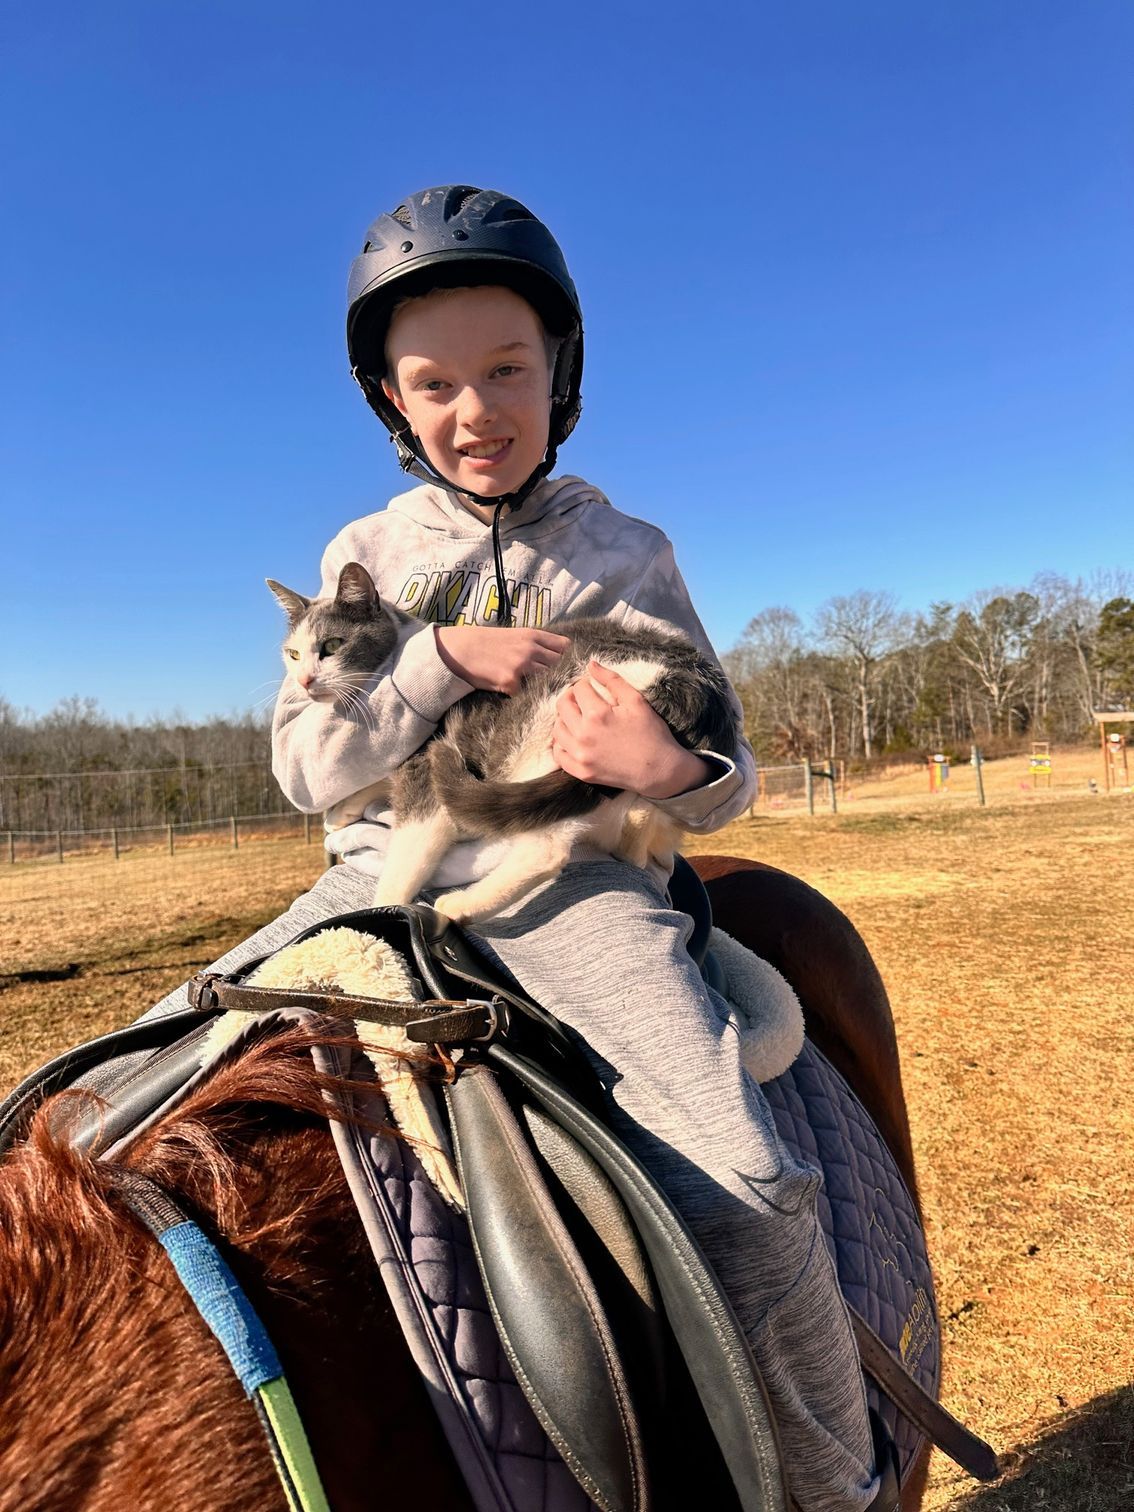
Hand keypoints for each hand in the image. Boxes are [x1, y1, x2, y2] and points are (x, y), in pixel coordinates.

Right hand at [434, 625, 568, 694]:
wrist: (460, 650)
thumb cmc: (486, 643)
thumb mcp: (514, 635)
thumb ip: (536, 644)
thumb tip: (558, 658)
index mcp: (533, 635)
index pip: (566, 646)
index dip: (568, 657)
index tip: (567, 666)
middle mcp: (530, 649)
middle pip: (561, 665)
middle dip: (561, 674)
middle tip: (559, 684)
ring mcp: (521, 666)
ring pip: (548, 679)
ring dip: (546, 686)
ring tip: (542, 691)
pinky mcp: (511, 682)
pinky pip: (527, 693)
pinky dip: (524, 695)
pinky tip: (518, 693)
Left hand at [551, 662, 712, 798]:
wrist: (660, 770)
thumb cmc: (651, 733)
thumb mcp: (636, 701)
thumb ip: (612, 680)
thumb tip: (590, 664)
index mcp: (597, 714)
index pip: (579, 688)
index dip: (586, 683)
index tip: (593, 687)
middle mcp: (583, 735)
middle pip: (562, 706)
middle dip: (571, 697)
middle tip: (583, 699)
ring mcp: (580, 756)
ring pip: (557, 729)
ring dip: (565, 719)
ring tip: (578, 718)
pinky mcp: (581, 772)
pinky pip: (559, 755)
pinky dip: (561, 744)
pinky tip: (572, 738)